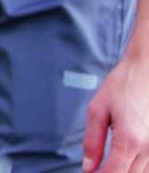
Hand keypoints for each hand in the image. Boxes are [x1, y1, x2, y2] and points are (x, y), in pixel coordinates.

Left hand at [84, 53, 148, 171]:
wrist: (147, 69)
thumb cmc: (123, 85)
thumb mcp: (98, 110)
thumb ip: (92, 142)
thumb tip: (88, 167)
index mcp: (129, 139)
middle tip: (98, 170)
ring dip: (127, 171)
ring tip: (110, 164)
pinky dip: (140, 167)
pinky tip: (127, 160)